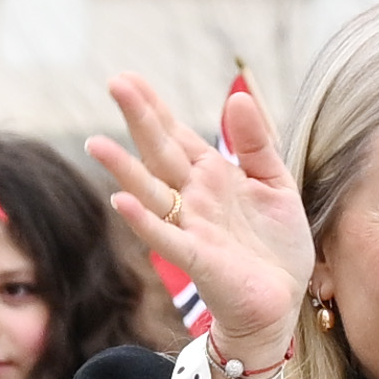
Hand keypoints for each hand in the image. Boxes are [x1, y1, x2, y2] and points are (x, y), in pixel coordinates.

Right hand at [89, 62, 308, 378]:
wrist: (282, 300)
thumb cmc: (275, 245)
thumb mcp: (275, 183)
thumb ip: (256, 143)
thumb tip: (237, 97)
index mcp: (211, 175)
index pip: (177, 134)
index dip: (154, 107)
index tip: (128, 78)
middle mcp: (193, 197)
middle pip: (160, 152)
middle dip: (139, 119)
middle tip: (115, 83)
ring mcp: (191, 227)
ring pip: (151, 192)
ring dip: (124, 169)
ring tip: (96, 144)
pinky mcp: (197, 259)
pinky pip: (166, 238)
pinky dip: (144, 221)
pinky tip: (121, 202)